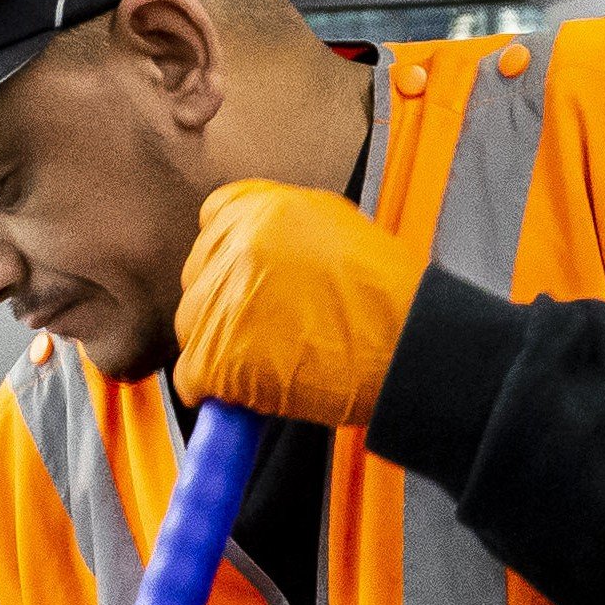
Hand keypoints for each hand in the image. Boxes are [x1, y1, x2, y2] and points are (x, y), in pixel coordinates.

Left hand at [173, 178, 428, 426]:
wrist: (411, 347)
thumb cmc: (391, 299)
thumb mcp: (340, 229)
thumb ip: (289, 233)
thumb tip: (259, 256)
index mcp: (265, 210)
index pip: (214, 221)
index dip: (229, 256)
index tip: (244, 281)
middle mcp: (238, 248)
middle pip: (200, 277)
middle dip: (224, 305)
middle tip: (262, 331)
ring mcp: (224, 302)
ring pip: (193, 327)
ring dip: (220, 348)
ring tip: (266, 364)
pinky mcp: (220, 356)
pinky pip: (192, 376)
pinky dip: (214, 391)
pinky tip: (247, 394)